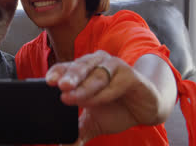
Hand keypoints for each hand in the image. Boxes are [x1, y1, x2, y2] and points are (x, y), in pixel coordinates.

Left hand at [46, 50, 161, 144]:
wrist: (146, 109)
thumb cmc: (117, 109)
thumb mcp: (94, 122)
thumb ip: (78, 131)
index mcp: (84, 69)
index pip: (67, 68)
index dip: (57, 73)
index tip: (48, 82)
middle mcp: (97, 63)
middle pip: (79, 68)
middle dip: (69, 77)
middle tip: (60, 87)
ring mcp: (114, 67)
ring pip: (96, 76)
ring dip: (83, 88)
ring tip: (70, 97)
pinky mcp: (131, 76)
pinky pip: (115, 84)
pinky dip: (104, 94)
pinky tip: (95, 101)